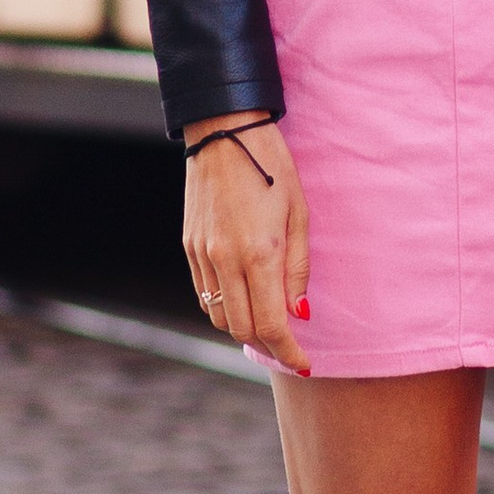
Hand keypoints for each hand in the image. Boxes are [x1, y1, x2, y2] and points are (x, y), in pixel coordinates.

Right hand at [183, 115, 310, 374]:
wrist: (225, 130)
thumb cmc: (272, 166)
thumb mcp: (299, 213)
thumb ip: (298, 268)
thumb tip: (298, 314)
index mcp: (258, 253)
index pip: (271, 324)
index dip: (288, 351)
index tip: (304, 363)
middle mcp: (225, 259)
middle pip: (242, 328)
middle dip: (268, 346)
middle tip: (289, 348)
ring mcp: (202, 254)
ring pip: (218, 315)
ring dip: (243, 329)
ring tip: (268, 326)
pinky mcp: (189, 245)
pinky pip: (204, 293)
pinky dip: (223, 307)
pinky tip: (242, 301)